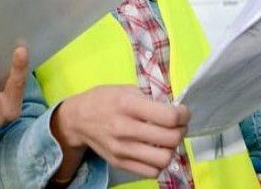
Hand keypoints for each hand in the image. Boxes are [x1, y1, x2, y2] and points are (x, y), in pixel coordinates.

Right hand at [53, 86, 189, 178]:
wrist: (77, 120)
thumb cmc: (103, 99)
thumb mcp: (125, 89)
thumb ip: (150, 98)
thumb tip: (174, 110)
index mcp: (128, 104)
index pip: (169, 117)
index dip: (183, 115)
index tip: (182, 113)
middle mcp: (125, 128)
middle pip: (170, 139)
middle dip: (180, 131)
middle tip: (177, 126)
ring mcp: (121, 149)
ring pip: (163, 159)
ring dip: (171, 149)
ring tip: (166, 140)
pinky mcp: (119, 162)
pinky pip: (151, 172)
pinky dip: (157, 163)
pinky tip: (154, 151)